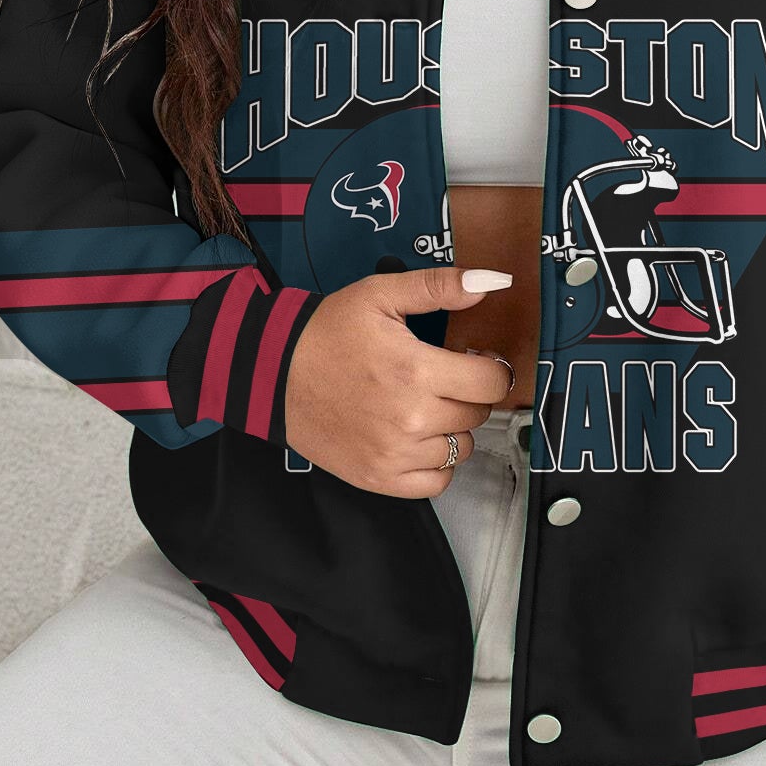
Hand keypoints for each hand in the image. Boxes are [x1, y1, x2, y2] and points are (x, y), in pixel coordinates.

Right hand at [283, 266, 512, 495]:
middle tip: (441, 380)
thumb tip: (494, 281)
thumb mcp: (380, 294)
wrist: (272, 373)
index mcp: (416, 370)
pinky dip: (436, 465)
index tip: (473, 362)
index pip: (493, 382)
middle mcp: (410, 418)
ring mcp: (395, 454)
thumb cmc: (327, 333)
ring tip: (425, 408)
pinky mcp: (379, 478)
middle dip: (468, 394)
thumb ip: (440, 287)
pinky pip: (437, 483)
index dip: (491, 368)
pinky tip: (418, 440)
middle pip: (478, 414)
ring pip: (462, 449)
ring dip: (453, 429)